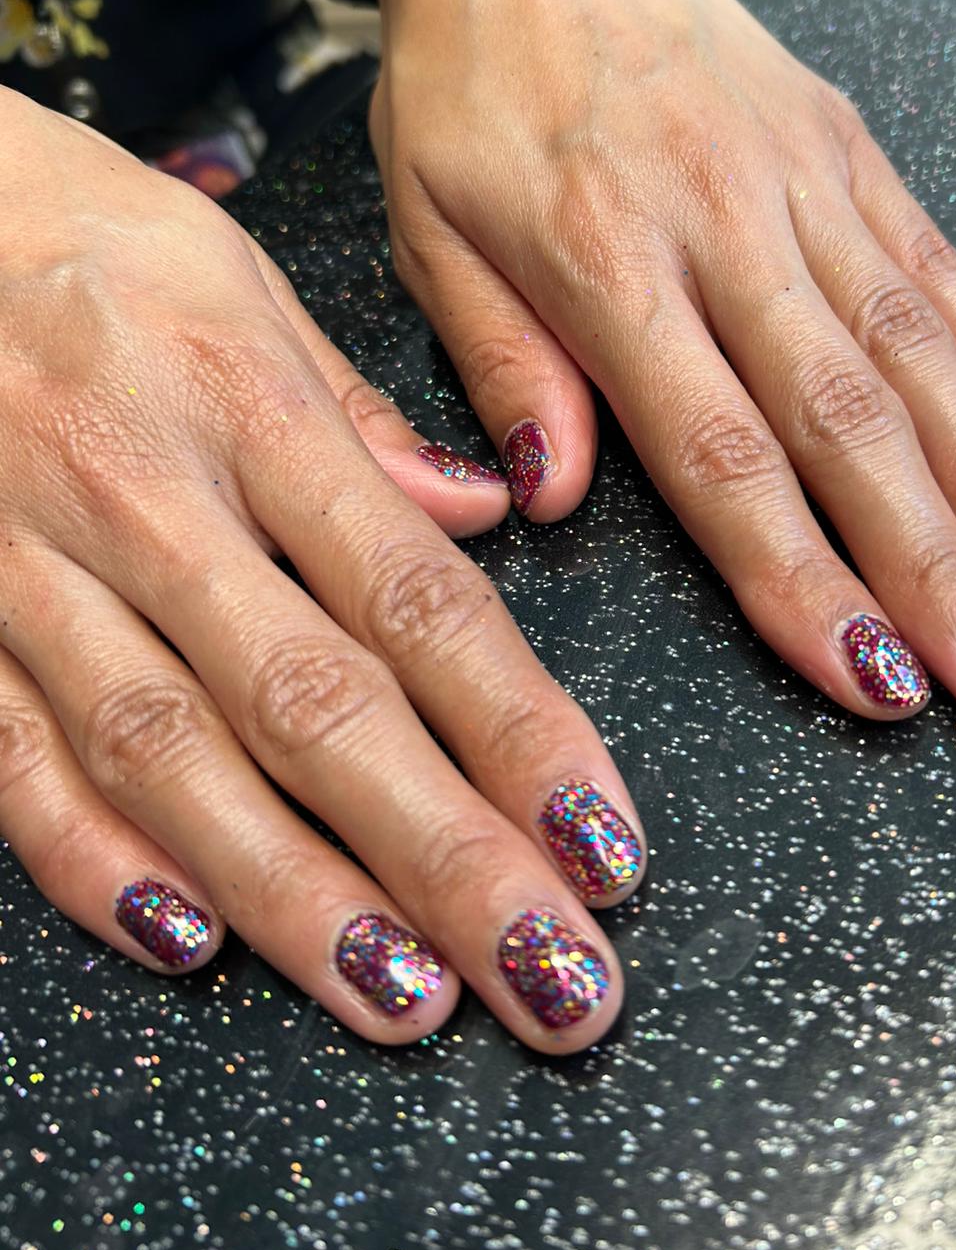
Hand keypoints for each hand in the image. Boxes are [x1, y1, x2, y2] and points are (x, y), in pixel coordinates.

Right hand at [0, 88, 643, 1050]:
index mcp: (253, 410)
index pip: (418, 602)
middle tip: (553, 976)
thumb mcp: (250, 292)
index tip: (603, 843)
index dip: (521, 734)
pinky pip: (12, 760)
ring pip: (174, 760)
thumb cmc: (96, 248)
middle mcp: (151, 501)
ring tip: (407, 1001)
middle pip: (317, 709)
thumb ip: (364, 421)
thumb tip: (484, 514)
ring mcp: (30, 569)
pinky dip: (93, 861)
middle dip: (446, 859)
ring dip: (296, 895)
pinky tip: (189, 946)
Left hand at [326, 0, 955, 730]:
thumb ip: (502, 365)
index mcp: (606, 262)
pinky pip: (929, 258)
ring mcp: (799, 177)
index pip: (722, 458)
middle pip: (849, 425)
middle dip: (936, 567)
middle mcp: (725, 223)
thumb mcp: (425, 234)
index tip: (874, 678)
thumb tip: (550, 497)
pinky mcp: (843, 141)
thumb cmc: (461, 89)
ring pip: (914, 352)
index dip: (805, 579)